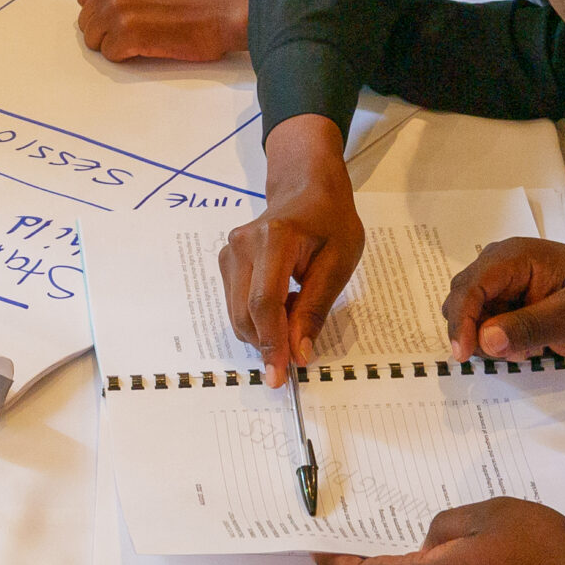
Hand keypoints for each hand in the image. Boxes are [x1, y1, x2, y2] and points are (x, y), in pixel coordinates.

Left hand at [76, 0, 250, 61]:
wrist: (225, 12)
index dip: (105, 12)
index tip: (130, 13)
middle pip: (87, 21)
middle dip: (109, 30)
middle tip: (142, 27)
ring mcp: (118, 9)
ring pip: (94, 40)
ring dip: (117, 44)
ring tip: (146, 35)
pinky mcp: (127, 35)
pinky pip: (111, 55)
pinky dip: (129, 56)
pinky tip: (152, 43)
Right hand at [220, 113, 364, 383]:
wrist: (306, 188)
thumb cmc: (330, 222)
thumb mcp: (339, 263)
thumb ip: (315, 308)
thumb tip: (299, 353)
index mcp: (275, 238)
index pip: (265, 302)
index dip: (272, 342)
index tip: (281, 376)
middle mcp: (242, 244)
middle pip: (244, 314)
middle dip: (268, 343)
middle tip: (298, 354)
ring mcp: (229, 252)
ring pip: (237, 314)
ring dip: (264, 331)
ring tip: (296, 316)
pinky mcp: (226, 260)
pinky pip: (236, 304)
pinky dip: (258, 318)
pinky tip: (282, 305)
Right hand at [442, 237, 564, 361]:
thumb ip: (529, 327)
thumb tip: (485, 341)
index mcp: (514, 258)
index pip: (471, 286)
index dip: (462, 320)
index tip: (463, 353)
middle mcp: (499, 264)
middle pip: (462, 299)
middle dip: (473, 331)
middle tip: (510, 354)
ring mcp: (500, 282)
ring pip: (468, 314)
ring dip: (485, 338)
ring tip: (524, 349)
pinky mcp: (504, 300)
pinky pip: (483, 323)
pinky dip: (495, 340)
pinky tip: (524, 346)